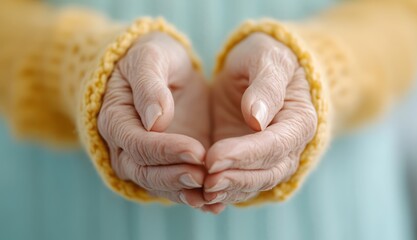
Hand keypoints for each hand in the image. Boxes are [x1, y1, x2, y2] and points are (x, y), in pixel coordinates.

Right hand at [97, 32, 209, 207]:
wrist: (161, 67)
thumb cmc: (152, 56)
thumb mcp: (150, 58)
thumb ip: (150, 85)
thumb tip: (155, 120)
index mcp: (116, 118)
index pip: (136, 143)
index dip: (165, 150)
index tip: (195, 150)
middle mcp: (125, 145)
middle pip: (144, 171)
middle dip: (176, 176)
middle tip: (206, 176)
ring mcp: (145, 157)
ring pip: (159, 184)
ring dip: (185, 192)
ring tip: (214, 196)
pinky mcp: (166, 162)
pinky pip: (175, 185)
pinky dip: (193, 196)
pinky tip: (215, 203)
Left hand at [202, 33, 316, 210]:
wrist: (258, 68)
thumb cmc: (265, 57)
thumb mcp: (266, 59)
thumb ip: (266, 86)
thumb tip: (257, 118)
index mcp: (299, 120)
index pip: (275, 144)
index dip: (245, 154)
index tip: (214, 157)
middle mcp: (289, 146)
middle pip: (268, 172)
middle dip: (237, 178)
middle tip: (207, 181)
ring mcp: (269, 157)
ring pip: (255, 184)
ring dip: (230, 191)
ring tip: (202, 193)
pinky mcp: (249, 161)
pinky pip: (241, 183)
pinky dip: (224, 193)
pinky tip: (202, 196)